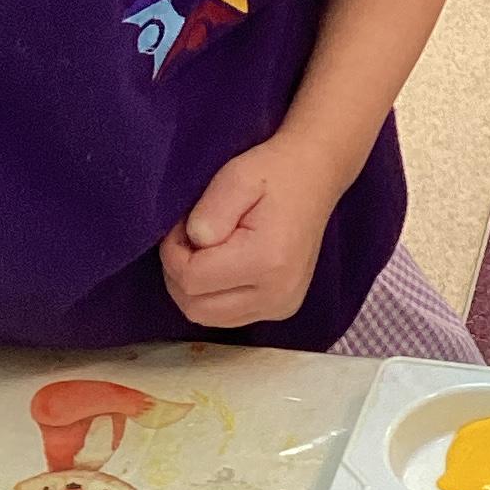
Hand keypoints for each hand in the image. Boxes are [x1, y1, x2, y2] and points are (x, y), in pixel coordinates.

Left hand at [160, 133, 343, 329]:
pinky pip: (227, 317)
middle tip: (188, 238)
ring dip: (192, 288)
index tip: (180, 225)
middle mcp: (277, 293)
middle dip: (178, 274)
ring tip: (203, 252)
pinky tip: (219, 266)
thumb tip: (193, 242)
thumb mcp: (237, 176)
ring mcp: (281, 306)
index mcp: (266, 261)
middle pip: (196, 307)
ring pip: (208, 317)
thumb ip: (210, 212)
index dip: (172, 253)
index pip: (192, 280)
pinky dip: (211, 296)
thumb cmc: (275, 171)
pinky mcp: (281, 309)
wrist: (317, 176)